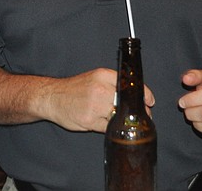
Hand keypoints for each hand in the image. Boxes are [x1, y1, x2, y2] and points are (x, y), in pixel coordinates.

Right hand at [38, 68, 154, 132]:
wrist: (52, 97)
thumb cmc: (74, 89)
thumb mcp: (94, 77)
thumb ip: (112, 83)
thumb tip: (135, 95)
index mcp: (102, 75)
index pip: (129, 84)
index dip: (144, 94)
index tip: (150, 101)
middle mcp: (100, 88)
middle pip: (126, 102)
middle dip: (136, 111)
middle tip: (141, 116)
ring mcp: (95, 105)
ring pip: (118, 116)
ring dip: (122, 120)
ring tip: (121, 121)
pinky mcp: (89, 120)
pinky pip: (107, 127)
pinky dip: (110, 127)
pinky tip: (105, 123)